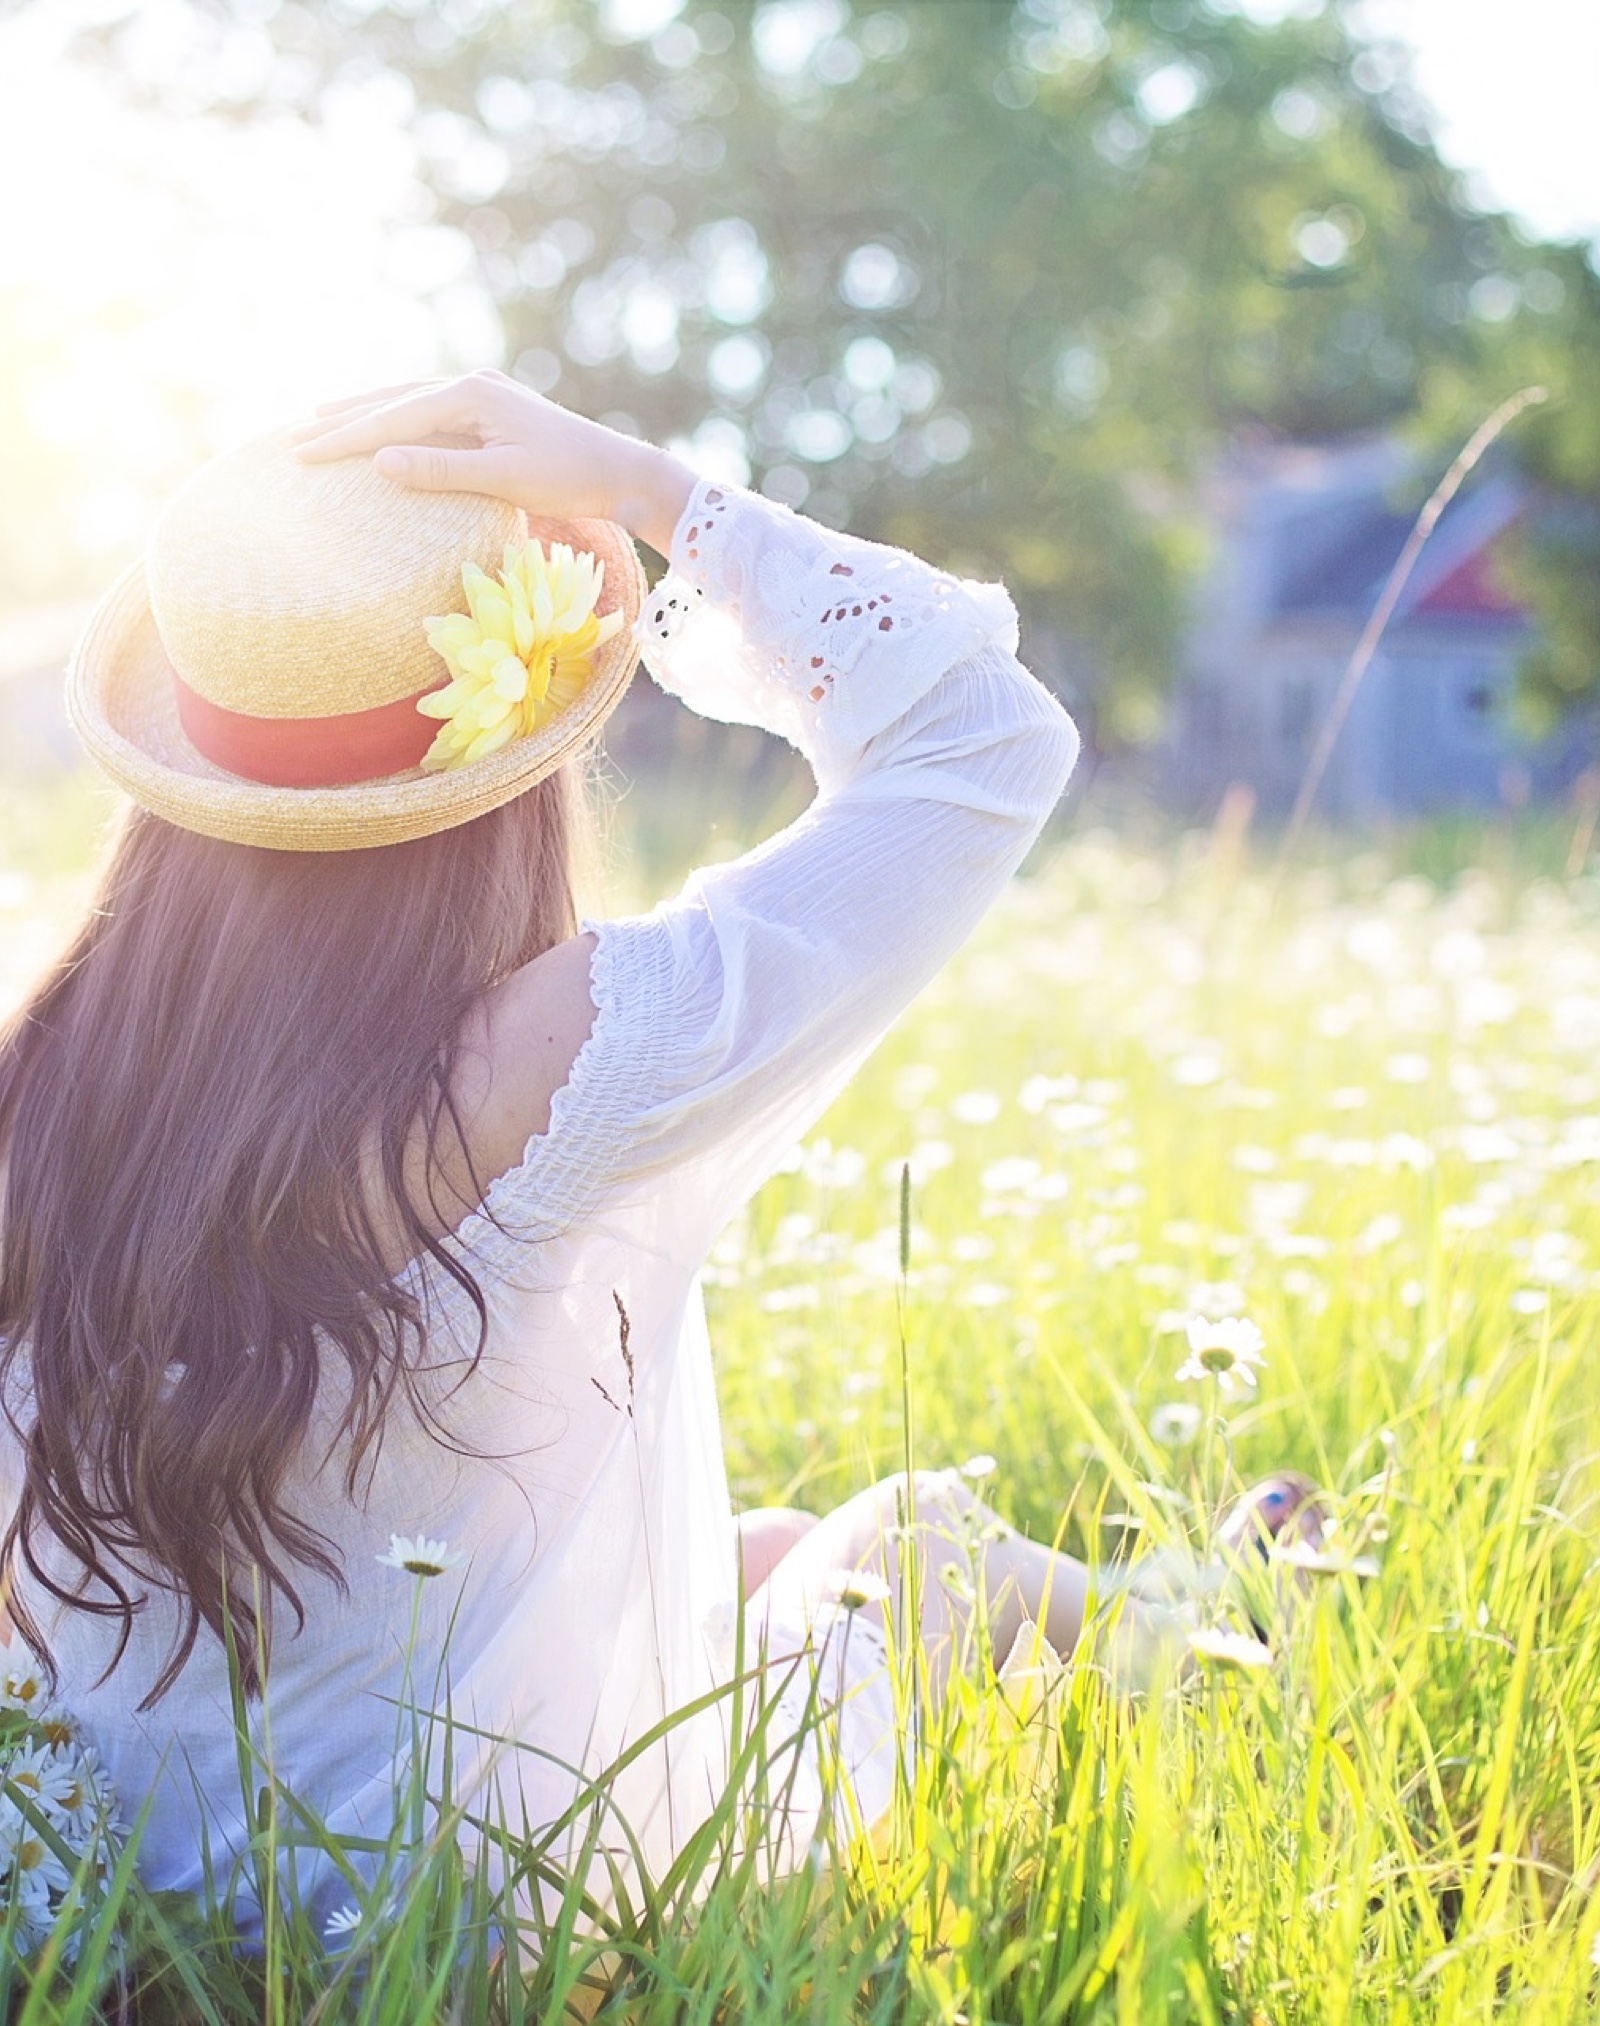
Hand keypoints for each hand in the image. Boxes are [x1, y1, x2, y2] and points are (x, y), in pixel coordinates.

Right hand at [291, 370, 696, 557]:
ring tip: (322, 421)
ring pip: (408, 400)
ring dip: (365, 412)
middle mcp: (472, 385)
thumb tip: (379, 460)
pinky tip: (383, 426)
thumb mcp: (503, 479)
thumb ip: (442, 470)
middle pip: (392, 400)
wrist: (620, 472)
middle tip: (293, 438)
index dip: (345, 437)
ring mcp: (483, 394)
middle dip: (343, 420)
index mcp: (470, 395)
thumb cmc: (568, 480)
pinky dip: (397, 417)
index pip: (393, 417)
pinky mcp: (492, 410)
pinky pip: (430, 410)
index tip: (302, 454)